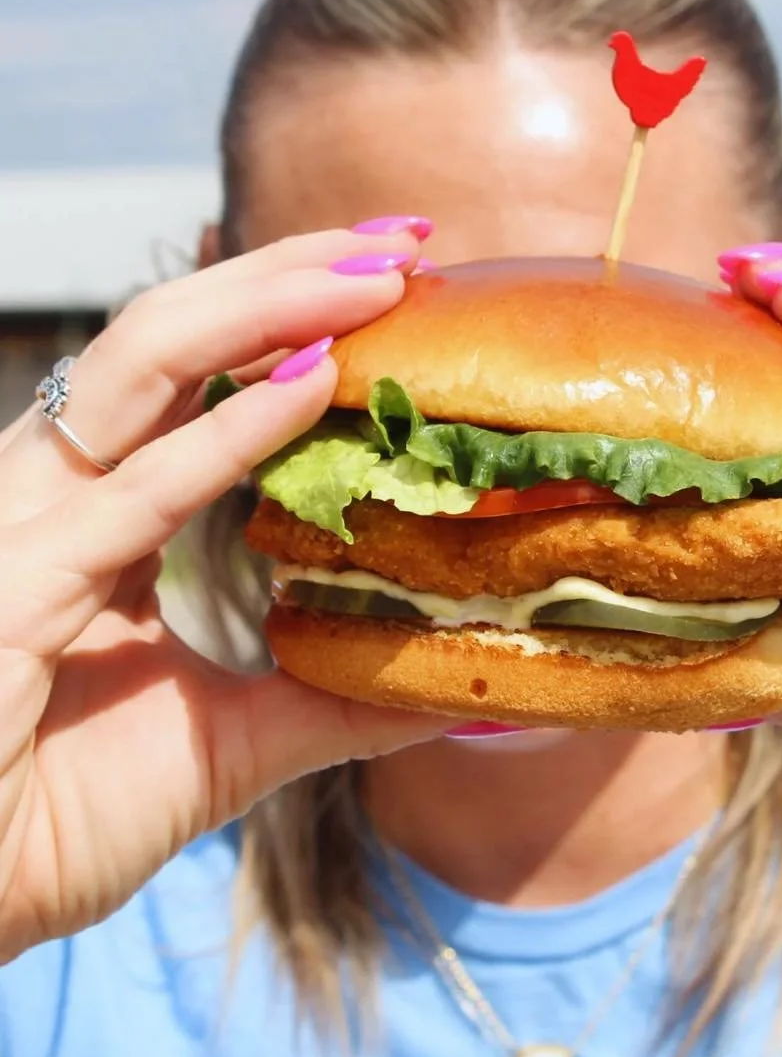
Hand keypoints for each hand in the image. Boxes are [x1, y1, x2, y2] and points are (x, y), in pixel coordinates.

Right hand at [0, 229, 448, 959]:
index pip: (195, 375)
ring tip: (378, 270)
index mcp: (101, 512)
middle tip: (404, 238)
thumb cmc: (60, 817)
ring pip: (144, 364)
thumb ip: (335, 697)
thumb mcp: (233, 743)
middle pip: (171, 334)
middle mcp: (58, 490)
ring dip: (266, 305)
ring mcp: (27, 522)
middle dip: (289, 273)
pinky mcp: (15, 581)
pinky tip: (314, 382)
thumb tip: (462, 680)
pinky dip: (228, 430)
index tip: (398, 278)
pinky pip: (137, 490)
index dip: (287, 315)